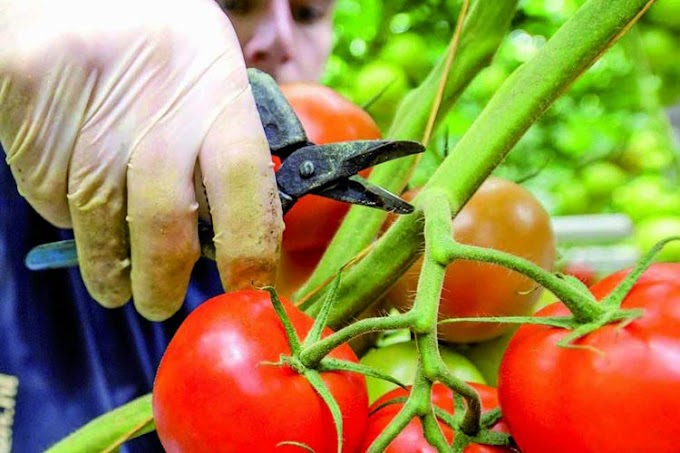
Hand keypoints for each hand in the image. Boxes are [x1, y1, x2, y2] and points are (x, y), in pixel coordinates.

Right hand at [0, 0, 282, 319]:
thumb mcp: (212, 77)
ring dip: (110, 269)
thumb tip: (240, 235)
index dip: (249, 248)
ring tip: (118, 284)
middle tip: (159, 305)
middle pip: (165, 226)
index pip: (246, 187)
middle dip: (162, 282)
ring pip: (99, 224)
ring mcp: (89, 114)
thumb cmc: (161, 44)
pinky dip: (68, 218)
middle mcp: (157, 107)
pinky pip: (50, 200)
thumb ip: (226, 150)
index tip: (247, 288)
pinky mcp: (30, 115)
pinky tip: (81, 198)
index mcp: (217, 93)